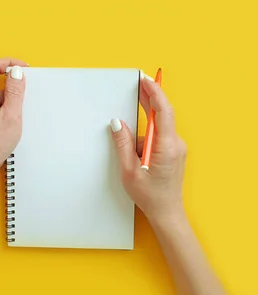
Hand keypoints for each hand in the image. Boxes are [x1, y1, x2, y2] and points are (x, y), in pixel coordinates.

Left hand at [0, 58, 26, 187]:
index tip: (25, 68)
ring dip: (8, 96)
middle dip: (11, 82)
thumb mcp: (11, 117)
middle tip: (25, 92)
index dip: (10, 63)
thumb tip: (18, 72)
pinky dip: (4, 104)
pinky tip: (10, 118)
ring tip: (16, 114)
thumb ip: (15, 92)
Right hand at [110, 78, 186, 225]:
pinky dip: (148, 133)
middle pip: (163, 113)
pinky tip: (139, 146)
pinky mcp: (174, 150)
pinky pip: (160, 133)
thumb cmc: (150, 196)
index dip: (155, 92)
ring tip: (136, 132)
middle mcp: (175, 144)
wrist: (167, 214)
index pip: (163, 111)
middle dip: (150, 97)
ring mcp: (177, 147)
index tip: (146, 80)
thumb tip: (117, 122)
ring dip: (145, 123)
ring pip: (159, 125)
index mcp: (166, 146)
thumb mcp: (129, 171)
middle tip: (138, 83)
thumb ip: (122, 143)